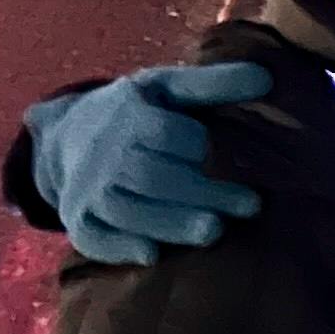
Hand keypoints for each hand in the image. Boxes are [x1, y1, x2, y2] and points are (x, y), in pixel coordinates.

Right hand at [28, 63, 270, 264]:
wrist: (66, 135)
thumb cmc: (135, 112)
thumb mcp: (167, 88)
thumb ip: (214, 83)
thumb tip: (267, 78)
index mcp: (129, 117)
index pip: (165, 133)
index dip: (194, 143)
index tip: (225, 154)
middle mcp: (104, 155)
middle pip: (151, 177)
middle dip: (201, 193)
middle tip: (251, 206)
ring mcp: (88, 189)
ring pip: (125, 211)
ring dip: (170, 224)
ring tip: (215, 231)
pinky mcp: (79, 218)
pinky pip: (92, 237)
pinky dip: (118, 248)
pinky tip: (152, 255)